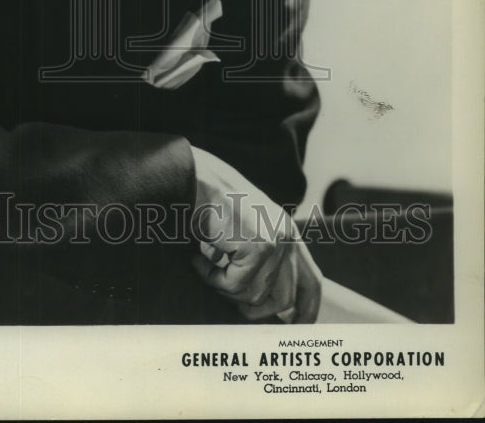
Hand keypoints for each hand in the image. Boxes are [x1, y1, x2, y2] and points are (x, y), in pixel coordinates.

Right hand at [189, 146, 321, 322]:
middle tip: (225, 295)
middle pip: (284, 298)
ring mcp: (275, 242)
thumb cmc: (208, 202)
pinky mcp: (258, 247)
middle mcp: (287, 237)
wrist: (193, 178)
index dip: (307, 310)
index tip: (295, 327)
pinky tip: (199, 258)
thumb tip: (262, 302)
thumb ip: (259, 257)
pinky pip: (235, 285)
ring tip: (205, 264)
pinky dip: (211, 277)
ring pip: (255, 296)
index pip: (312, 281)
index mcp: (286, 232)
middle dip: (253, 308)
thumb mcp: (243, 230)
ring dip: (224, 288)